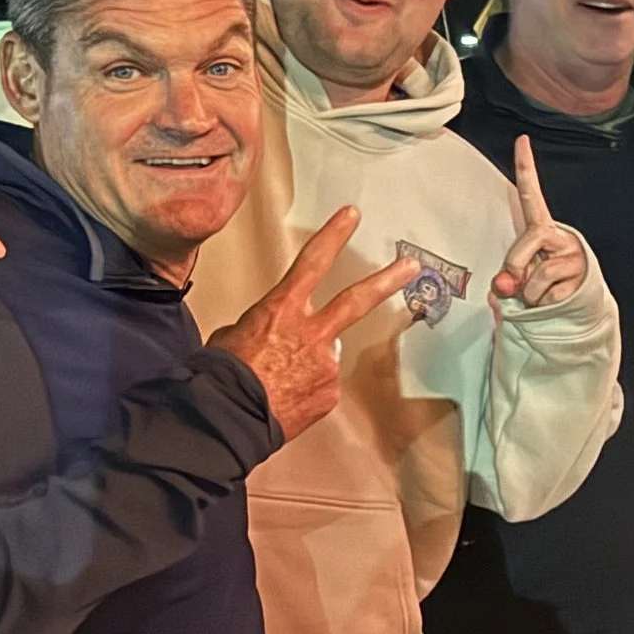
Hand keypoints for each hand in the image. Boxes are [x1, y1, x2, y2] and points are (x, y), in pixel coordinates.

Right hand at [210, 207, 418, 442]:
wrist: (226, 417)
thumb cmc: (221, 374)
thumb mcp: (233, 334)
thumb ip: (265, 326)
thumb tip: (276, 335)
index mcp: (282, 310)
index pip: (312, 262)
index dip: (334, 235)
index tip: (352, 215)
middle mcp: (312, 333)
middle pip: (357, 300)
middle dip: (387, 280)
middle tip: (411, 266)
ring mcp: (326, 364)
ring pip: (327, 354)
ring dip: (309, 363)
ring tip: (280, 381)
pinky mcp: (331, 394)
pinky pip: (322, 385)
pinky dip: (307, 389)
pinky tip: (285, 398)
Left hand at [491, 137, 587, 308]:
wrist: (575, 310)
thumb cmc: (540, 290)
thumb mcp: (517, 281)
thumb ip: (506, 280)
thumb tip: (504, 286)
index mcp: (541, 229)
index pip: (531, 196)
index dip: (526, 168)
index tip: (521, 140)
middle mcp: (560, 236)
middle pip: (529, 241)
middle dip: (515, 267)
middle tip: (516, 284)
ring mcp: (574, 256)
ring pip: (539, 275)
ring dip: (530, 295)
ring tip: (538, 297)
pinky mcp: (583, 277)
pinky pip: (552, 294)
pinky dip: (544, 305)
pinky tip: (552, 304)